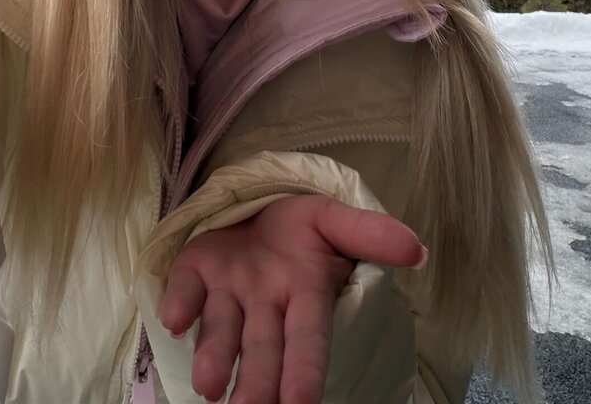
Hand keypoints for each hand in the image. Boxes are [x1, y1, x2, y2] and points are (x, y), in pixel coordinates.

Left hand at [159, 194, 425, 403]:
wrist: (257, 204)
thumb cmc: (300, 225)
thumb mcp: (334, 220)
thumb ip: (370, 235)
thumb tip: (417, 251)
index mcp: (304, 293)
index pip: (309, 339)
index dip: (305, 371)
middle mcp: (264, 303)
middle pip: (262, 349)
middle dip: (257, 385)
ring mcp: (228, 290)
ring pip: (222, 330)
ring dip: (215, 356)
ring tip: (208, 386)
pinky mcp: (195, 270)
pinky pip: (184, 288)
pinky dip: (178, 303)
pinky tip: (173, 319)